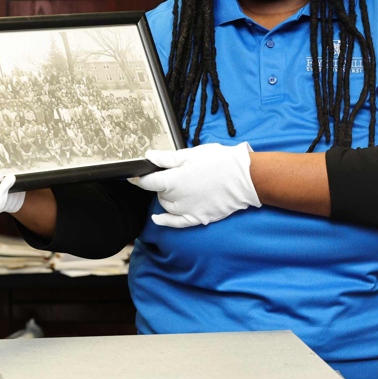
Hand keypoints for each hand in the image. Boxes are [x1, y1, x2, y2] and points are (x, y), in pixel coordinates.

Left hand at [128, 142, 260, 227]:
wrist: (245, 178)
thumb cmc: (219, 162)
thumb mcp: (190, 155)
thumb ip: (166, 159)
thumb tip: (148, 157)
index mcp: (173, 180)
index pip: (147, 182)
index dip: (138, 178)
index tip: (132, 176)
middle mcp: (177, 199)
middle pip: (158, 194)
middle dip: (161, 185)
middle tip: (175, 174)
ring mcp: (187, 211)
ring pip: (166, 206)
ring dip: (167, 198)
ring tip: (181, 186)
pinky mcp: (198, 218)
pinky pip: (176, 223)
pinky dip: (165, 221)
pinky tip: (157, 219)